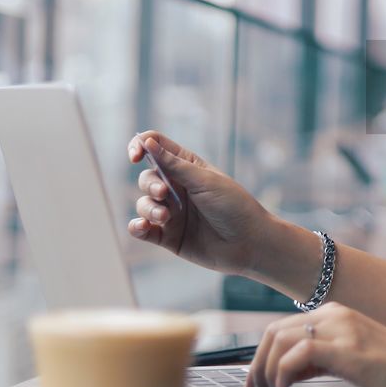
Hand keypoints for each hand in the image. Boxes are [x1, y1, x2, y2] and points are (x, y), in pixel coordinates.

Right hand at [127, 131, 270, 275]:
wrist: (250, 243)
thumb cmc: (234, 206)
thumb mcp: (205, 181)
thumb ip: (174, 165)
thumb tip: (148, 142)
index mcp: (188, 167)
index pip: (157, 148)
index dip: (141, 146)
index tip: (135, 155)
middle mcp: (178, 188)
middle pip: (147, 178)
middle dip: (150, 184)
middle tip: (164, 193)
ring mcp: (172, 212)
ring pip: (144, 203)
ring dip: (148, 208)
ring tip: (166, 216)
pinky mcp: (168, 236)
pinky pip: (142, 229)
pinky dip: (137, 227)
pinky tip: (141, 226)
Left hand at [242, 303, 385, 386]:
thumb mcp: (350, 360)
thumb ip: (319, 360)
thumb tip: (285, 373)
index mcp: (336, 314)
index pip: (281, 329)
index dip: (260, 358)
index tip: (255, 386)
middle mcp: (336, 314)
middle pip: (273, 332)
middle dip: (256, 367)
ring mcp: (342, 328)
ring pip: (279, 341)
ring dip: (266, 373)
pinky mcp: (347, 348)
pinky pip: (296, 354)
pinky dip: (282, 375)